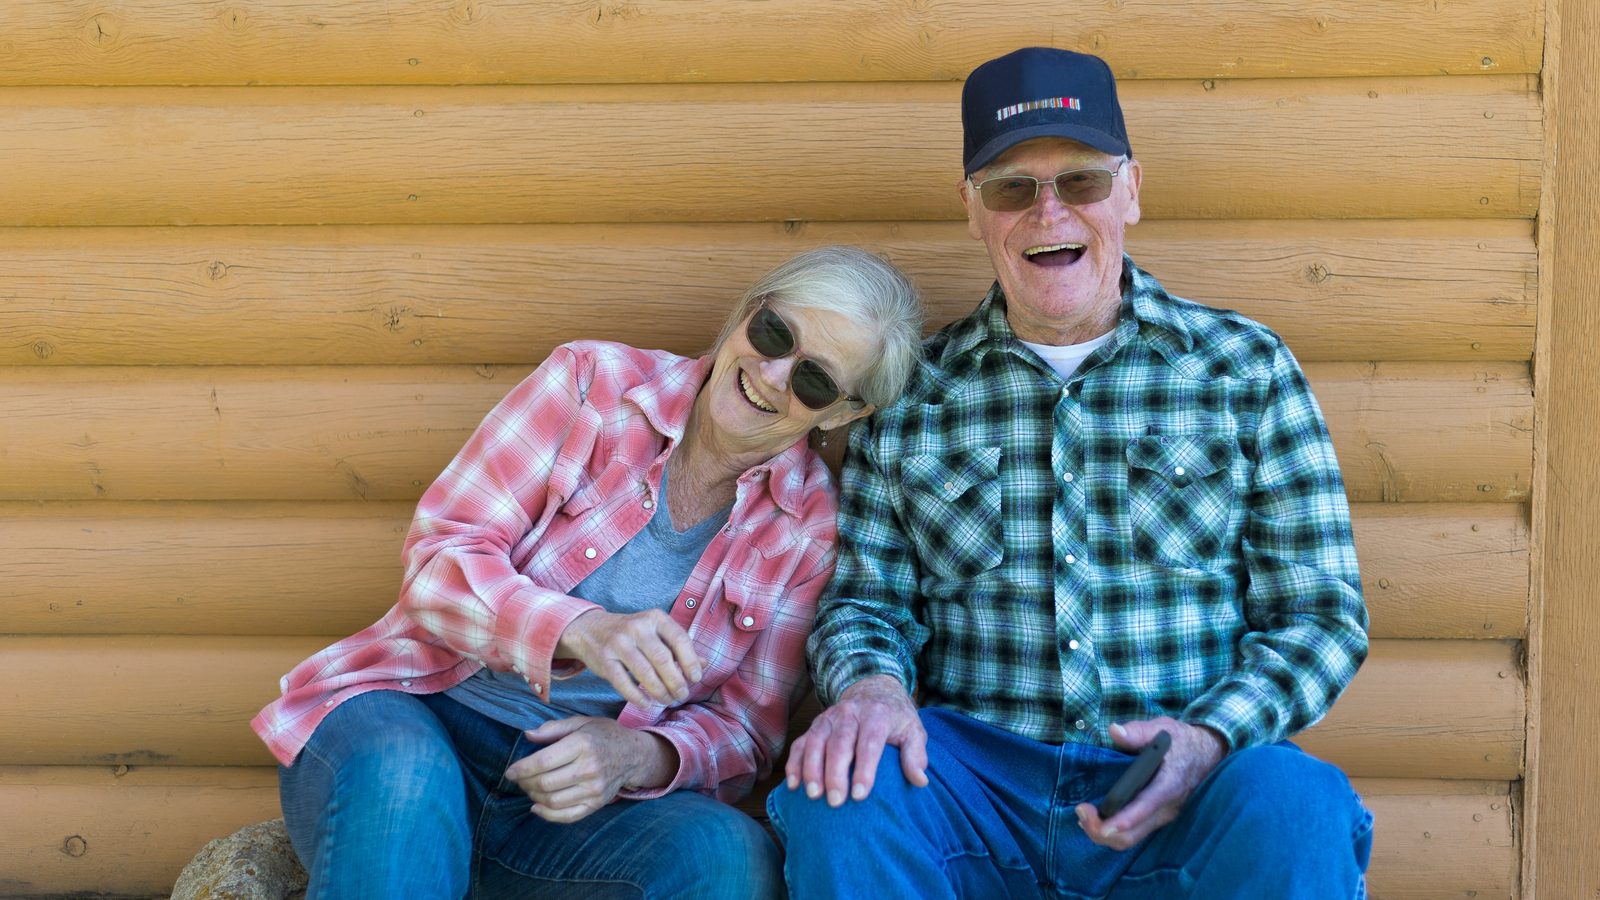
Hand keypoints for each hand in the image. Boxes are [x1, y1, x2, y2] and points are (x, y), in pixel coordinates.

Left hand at [503, 716, 676, 822]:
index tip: (510, 771)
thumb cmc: (604, 735)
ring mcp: (594, 789)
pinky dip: (547, 815)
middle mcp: (589, 768)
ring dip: (534, 797)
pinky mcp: (596, 804)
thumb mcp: (581, 723)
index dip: (521, 769)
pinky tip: (537, 807)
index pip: (542, 762)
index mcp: (582, 745)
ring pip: (552, 801)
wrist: (634, 754)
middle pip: (544, 783)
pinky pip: (567, 816)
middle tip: (519, 779)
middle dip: (525, 783)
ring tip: (529, 788)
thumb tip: (527, 735)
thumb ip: (553, 729)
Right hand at [555, 609, 703, 707]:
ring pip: (645, 673)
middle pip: (663, 659)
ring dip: (660, 692)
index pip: (680, 639)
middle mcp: (637, 627)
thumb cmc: (632, 634)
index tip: (696, 679)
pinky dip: (637, 696)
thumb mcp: (656, 632)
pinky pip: (623, 682)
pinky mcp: (604, 659)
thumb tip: (705, 664)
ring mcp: (619, 642)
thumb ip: (679, 647)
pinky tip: (646, 704)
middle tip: (682, 695)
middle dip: (676, 682)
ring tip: (667, 701)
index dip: (691, 661)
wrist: (590, 629)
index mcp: (655, 618)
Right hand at [785, 674, 927, 806]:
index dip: (864, 769)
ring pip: (816, 742)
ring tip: (813, 795)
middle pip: (839, 743)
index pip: (870, 743)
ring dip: (812, 769)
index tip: (861, 795)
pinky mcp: (815, 725)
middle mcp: (850, 713)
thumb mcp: (913, 730)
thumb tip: (920, 781)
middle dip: (835, 773)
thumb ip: (916, 755)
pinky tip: (794, 785)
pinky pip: (800, 743)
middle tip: (836, 802)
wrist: (873, 688)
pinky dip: (795, 763)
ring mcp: (829, 718)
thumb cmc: (895, 717)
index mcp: (877, 714)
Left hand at [1075, 718, 1227, 850]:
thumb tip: (1114, 731)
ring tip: (1083, 815)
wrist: (1206, 755)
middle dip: (1102, 831)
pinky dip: (1111, 831)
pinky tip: (1096, 817)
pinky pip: (1132, 833)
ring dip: (1102, 833)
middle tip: (1081, 811)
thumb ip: (1138, 731)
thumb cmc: (1180, 741)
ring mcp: (1162, 817)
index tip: (1103, 826)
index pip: (1146, 807)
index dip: (1124, 820)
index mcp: (1169, 785)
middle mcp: (1166, 808)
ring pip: (1130, 839)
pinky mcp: (1156, 818)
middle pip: (1132, 834)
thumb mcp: (1162, 729)